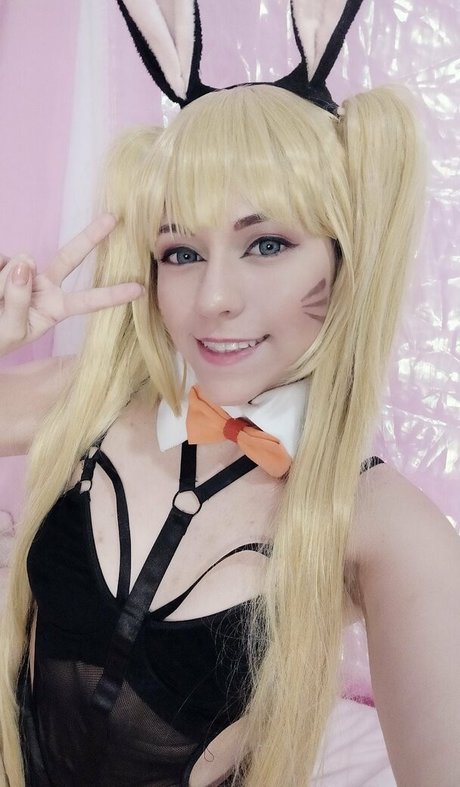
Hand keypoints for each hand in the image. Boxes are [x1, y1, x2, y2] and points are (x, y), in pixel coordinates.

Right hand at [0, 214, 143, 356]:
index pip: (87, 301)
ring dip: (4, 286)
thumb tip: (25, 260)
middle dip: (91, 237)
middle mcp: (45, 287)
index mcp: (55, 309)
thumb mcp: (11, 330)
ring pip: (20, 267)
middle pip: (70, 258)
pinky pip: (0, 264)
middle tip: (113, 218)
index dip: (112, 295)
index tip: (140, 289)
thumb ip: (19, 300)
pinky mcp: (3, 262)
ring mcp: (24, 273)